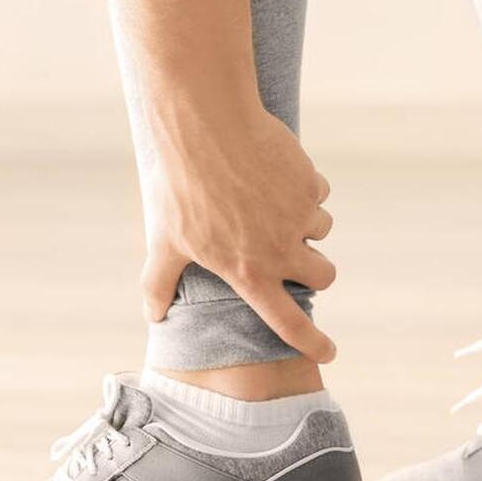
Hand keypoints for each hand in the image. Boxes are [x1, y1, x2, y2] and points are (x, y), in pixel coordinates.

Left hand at [139, 109, 336, 362]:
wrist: (204, 125)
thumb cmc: (177, 186)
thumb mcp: (162, 239)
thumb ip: (159, 282)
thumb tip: (153, 315)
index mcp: (248, 272)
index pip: (288, 321)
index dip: (311, 342)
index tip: (328, 354)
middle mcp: (281, 249)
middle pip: (324, 276)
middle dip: (316, 269)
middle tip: (293, 254)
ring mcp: (299, 215)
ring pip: (322, 229)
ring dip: (304, 221)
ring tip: (266, 201)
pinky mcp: (309, 182)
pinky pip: (318, 192)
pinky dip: (302, 187)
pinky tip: (271, 173)